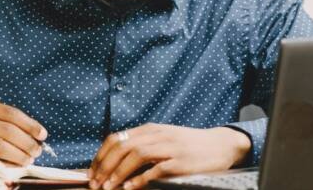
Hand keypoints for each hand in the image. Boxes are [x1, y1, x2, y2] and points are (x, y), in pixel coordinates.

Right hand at [0, 98, 46, 165]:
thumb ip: (5, 122)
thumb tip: (35, 136)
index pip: (12, 113)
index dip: (30, 125)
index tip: (42, 135)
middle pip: (8, 130)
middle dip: (27, 142)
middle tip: (37, 151)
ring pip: (0, 146)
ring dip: (19, 155)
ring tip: (28, 160)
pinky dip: (6, 163)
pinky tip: (14, 165)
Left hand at [88, 124, 250, 189]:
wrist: (220, 145)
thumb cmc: (188, 145)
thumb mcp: (163, 138)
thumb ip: (142, 144)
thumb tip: (114, 159)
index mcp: (150, 129)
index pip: (116, 139)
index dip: (100, 156)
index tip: (92, 173)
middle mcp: (157, 135)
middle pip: (122, 147)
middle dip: (104, 166)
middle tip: (95, 184)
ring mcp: (169, 147)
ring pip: (136, 155)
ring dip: (118, 173)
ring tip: (108, 187)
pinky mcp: (180, 162)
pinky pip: (156, 170)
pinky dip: (140, 179)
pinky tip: (130, 188)